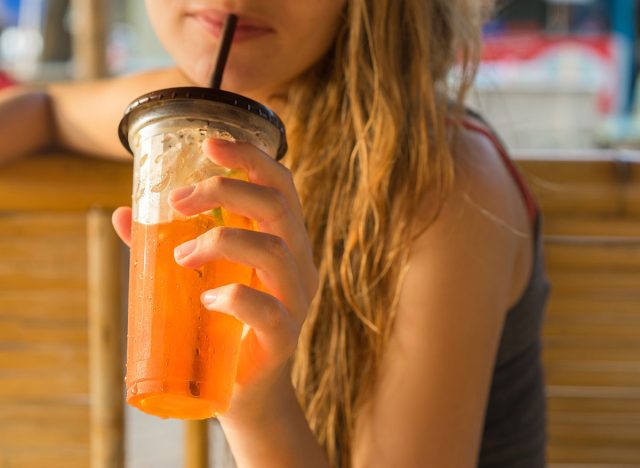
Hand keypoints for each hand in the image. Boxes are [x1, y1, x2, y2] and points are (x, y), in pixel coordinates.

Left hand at [112, 138, 317, 420]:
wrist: (246, 392)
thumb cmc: (223, 326)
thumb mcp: (199, 275)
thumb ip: (167, 244)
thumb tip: (122, 214)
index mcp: (286, 241)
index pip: (280, 185)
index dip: (250, 157)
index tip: (208, 143)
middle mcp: (300, 263)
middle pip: (277, 206)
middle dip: (224, 191)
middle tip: (178, 202)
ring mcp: (296, 300)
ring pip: (272, 250)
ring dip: (219, 241)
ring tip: (180, 256)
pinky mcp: (285, 338)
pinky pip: (266, 309)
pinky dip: (231, 297)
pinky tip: (206, 299)